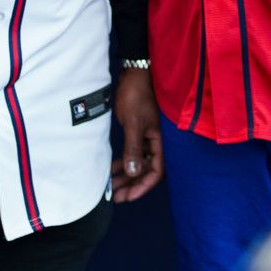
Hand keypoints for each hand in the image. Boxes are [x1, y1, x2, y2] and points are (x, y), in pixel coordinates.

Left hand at [110, 67, 163, 202]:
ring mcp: (147, 138)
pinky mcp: (138, 132)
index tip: (126, 197)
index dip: (142, 187)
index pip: (155, 172)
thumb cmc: (137, 95)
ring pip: (138, 163)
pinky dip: (123, 162)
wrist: (134, 73)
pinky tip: (111, 169)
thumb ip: (133, 148)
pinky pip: (133, 153)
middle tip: (115, 196)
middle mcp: (157, 143)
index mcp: (161, 141)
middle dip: (131, 185)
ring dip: (126, 175)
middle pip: (147, 171)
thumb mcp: (133, 123)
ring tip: (110, 186)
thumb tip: (133, 173)